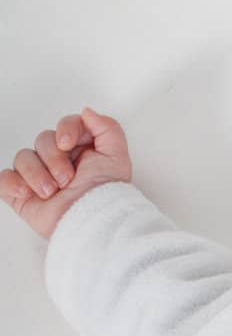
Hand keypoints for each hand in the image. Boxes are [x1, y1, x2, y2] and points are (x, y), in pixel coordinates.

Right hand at [0, 106, 131, 241]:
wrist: (94, 224)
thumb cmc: (107, 195)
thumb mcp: (117, 158)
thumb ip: (107, 128)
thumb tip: (87, 111)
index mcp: (79, 150)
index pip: (64, 126)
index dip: (65, 130)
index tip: (68, 144)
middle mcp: (58, 161)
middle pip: (42, 140)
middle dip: (54, 159)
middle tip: (67, 179)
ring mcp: (39, 177)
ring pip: (23, 157)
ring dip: (37, 174)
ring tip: (52, 192)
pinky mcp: (23, 194)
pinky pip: (5, 179)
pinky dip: (11, 183)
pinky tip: (25, 192)